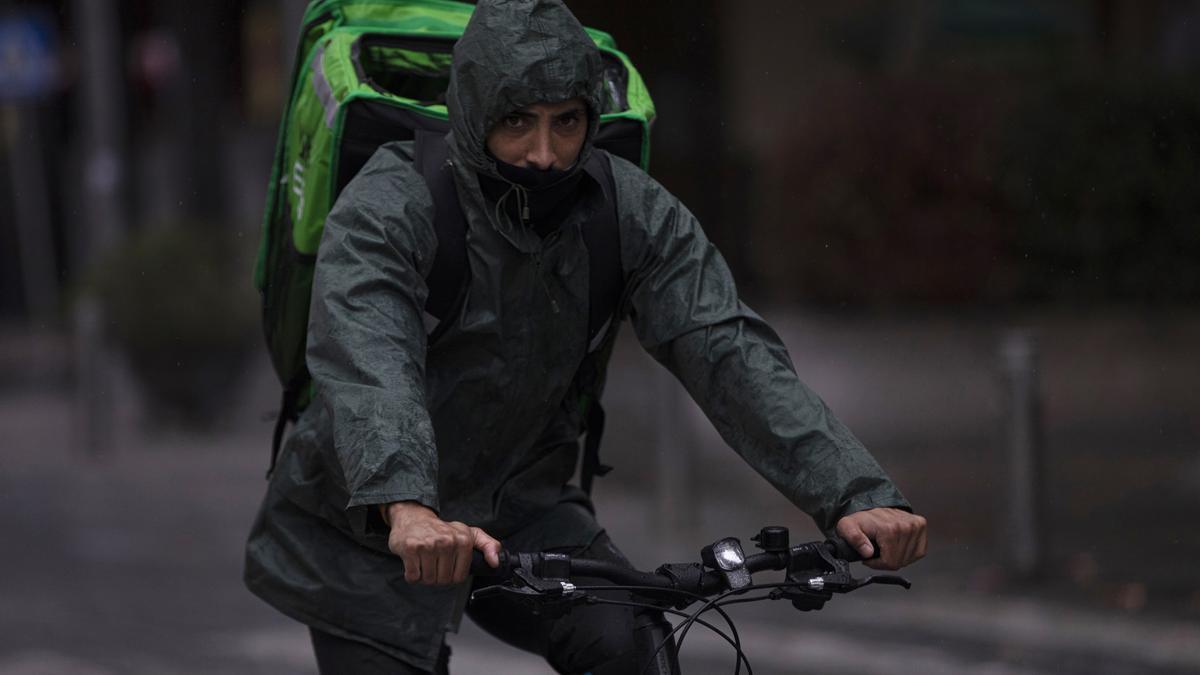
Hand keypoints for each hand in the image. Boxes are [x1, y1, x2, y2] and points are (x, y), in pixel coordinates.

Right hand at [382, 501, 501, 584]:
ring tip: (426, 561)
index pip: (459, 577)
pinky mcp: (411, 549)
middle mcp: (447, 542)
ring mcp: (428, 545)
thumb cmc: (443, 529)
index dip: (452, 575)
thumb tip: (495, 562)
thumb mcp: (469, 534)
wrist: (414, 518)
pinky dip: (413, 574)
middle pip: (443, 580)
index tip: (448, 565)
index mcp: (463, 540)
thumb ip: (488, 546)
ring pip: (429, 580)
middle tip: (435, 562)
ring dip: (425, 575)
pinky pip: (413, 576)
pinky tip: (416, 562)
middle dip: (438, 576)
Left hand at [835, 507, 926, 570]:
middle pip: (899, 562)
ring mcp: (916, 526)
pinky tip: (897, 546)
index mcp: (891, 528)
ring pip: (908, 558)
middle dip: (884, 560)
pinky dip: (907, 553)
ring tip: (885, 547)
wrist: (872, 506)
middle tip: (876, 551)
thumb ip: (854, 539)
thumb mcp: (847, 527)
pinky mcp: (921, 526)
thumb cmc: (861, 519)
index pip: (889, 562)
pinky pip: (918, 552)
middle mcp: (907, 526)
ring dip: (895, 557)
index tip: (868, 557)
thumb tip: (867, 552)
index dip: (876, 564)